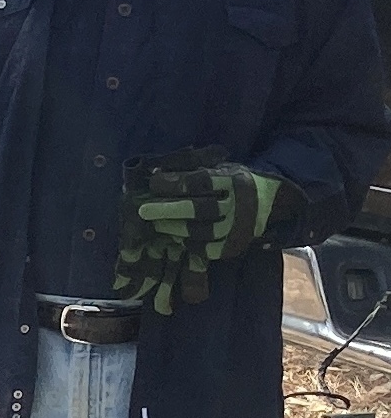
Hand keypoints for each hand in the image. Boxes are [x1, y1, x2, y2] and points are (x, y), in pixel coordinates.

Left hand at [113, 149, 282, 312]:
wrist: (273, 201)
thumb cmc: (235, 182)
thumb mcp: (222, 168)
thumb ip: (193, 169)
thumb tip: (155, 171)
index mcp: (235, 180)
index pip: (202, 182)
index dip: (176, 183)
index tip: (154, 183)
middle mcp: (239, 204)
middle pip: (200, 209)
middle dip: (169, 209)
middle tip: (143, 210)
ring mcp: (239, 227)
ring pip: (202, 231)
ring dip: (174, 228)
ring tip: (155, 225)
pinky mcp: (235, 245)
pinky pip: (208, 249)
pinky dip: (189, 245)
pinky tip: (175, 239)